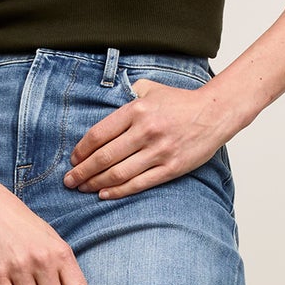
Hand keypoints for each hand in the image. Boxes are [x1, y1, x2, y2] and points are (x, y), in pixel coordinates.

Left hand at [65, 80, 234, 198]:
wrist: (215, 113)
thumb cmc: (180, 102)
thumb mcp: (150, 89)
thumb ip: (128, 96)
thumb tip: (107, 104)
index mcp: (136, 111)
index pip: (99, 134)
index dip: (81, 150)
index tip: (73, 160)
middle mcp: (145, 131)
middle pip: (104, 157)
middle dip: (82, 172)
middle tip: (69, 181)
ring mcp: (158, 151)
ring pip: (118, 173)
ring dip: (96, 183)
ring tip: (82, 189)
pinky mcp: (170, 168)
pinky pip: (138, 183)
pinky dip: (118, 191)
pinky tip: (104, 194)